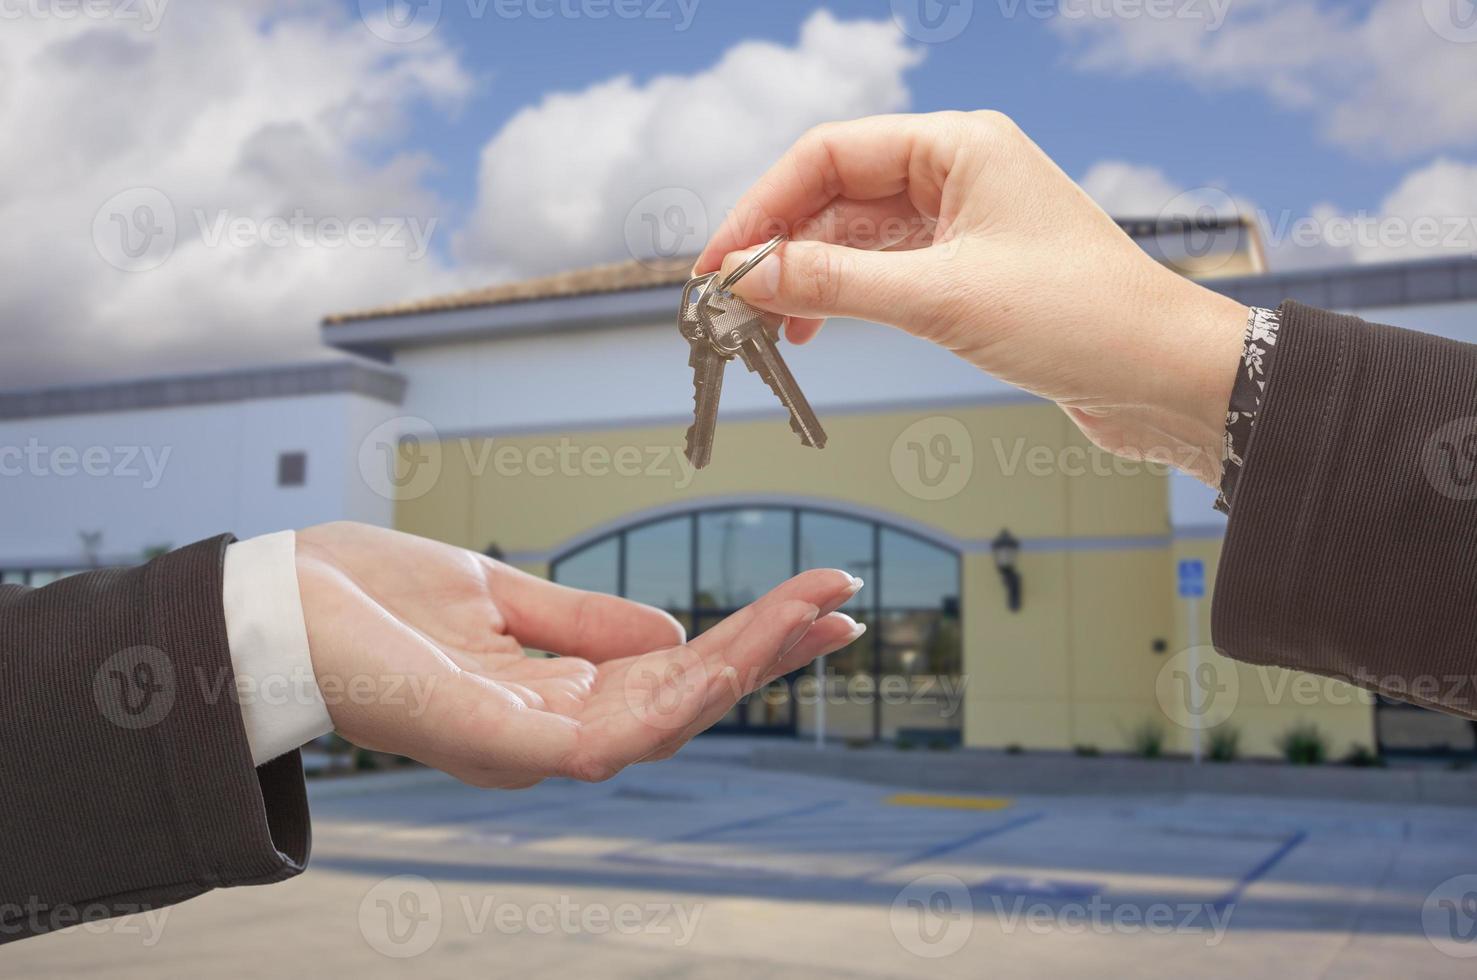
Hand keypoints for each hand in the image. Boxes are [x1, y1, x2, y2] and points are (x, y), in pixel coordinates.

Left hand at [293, 522, 863, 787]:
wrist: (265, 604)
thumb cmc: (364, 600)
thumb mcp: (495, 593)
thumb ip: (578, 621)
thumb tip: (669, 632)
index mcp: (551, 694)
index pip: (673, 675)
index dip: (747, 642)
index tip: (816, 597)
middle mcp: (548, 731)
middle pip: (684, 703)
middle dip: (767, 655)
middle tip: (842, 603)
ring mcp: (525, 745)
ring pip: (662, 722)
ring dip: (741, 669)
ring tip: (809, 616)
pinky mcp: (497, 744)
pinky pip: (606, 736)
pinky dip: (674, 699)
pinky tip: (725, 657)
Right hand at [693, 111, 1248, 485]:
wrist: (1164, 377)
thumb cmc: (1083, 318)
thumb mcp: (943, 298)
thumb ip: (838, 285)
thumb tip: (753, 275)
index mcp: (958, 145)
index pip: (830, 154)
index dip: (764, 206)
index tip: (721, 259)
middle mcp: (957, 172)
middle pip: (836, 193)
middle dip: (780, 244)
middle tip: (731, 299)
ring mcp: (962, 222)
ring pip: (856, 237)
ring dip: (807, 277)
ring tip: (766, 325)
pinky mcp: (968, 271)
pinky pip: (884, 272)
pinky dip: (843, 298)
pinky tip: (813, 327)